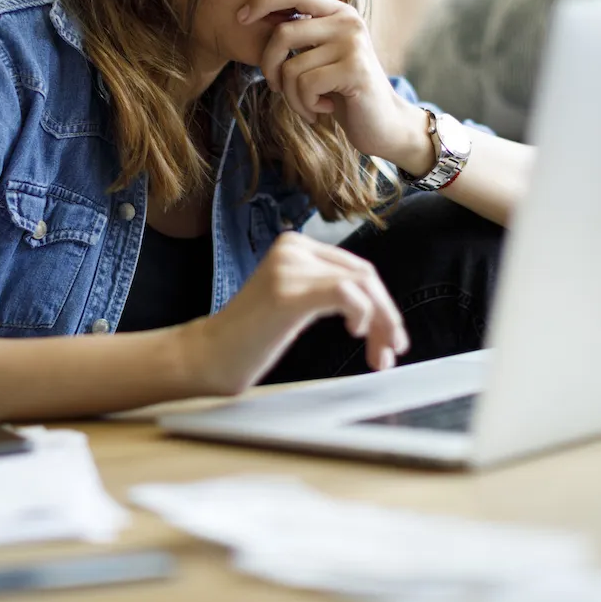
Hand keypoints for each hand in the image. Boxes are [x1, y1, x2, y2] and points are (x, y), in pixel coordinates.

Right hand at [180, 231, 409, 396]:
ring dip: (381, 323)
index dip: (382, 304)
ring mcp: (289, 267)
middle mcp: (293, 247)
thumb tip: (381, 307)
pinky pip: (346, 294)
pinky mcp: (289, 292)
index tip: (389, 339)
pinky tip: (356, 333)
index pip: (356, 268)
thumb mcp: (295, 300)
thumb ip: (327, 290)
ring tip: (379, 355)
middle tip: (391, 352)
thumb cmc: (252, 337)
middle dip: (387, 316)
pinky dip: (363, 315)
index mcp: (295, 245)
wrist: (209, 356)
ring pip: (362, 285)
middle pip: (365, 275)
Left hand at [240, 0, 422, 161]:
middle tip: (276, 87)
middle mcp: (347, 21)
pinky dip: (305, 105)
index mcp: (337, 13)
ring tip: (308, 105)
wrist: (383, 124)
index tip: (241, 18)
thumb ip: (300, 37)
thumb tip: (253, 18)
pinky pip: (305, 86)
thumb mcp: (320, 57)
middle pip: (282, 33)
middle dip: (269, 67)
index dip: (263, 1)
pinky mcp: (354, 69)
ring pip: (291, 68)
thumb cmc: (342, 92)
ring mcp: (353, 43)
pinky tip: (323, 109)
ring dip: (291, 96)